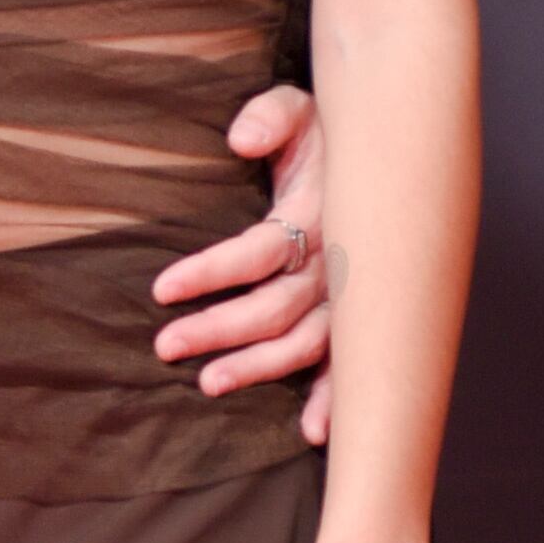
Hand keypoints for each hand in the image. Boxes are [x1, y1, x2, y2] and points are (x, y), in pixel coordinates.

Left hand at [150, 82, 331, 442]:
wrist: (382, 152)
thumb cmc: (330, 134)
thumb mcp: (302, 108)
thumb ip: (269, 116)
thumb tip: (241, 137)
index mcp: (320, 214)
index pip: (257, 252)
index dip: (211, 270)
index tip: (161, 288)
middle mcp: (339, 262)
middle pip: (274, 308)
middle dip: (219, 329)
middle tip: (165, 346)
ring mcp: (351, 296)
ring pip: (305, 342)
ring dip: (258, 368)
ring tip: (208, 384)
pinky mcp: (357, 316)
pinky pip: (349, 364)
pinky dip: (333, 399)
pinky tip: (311, 433)